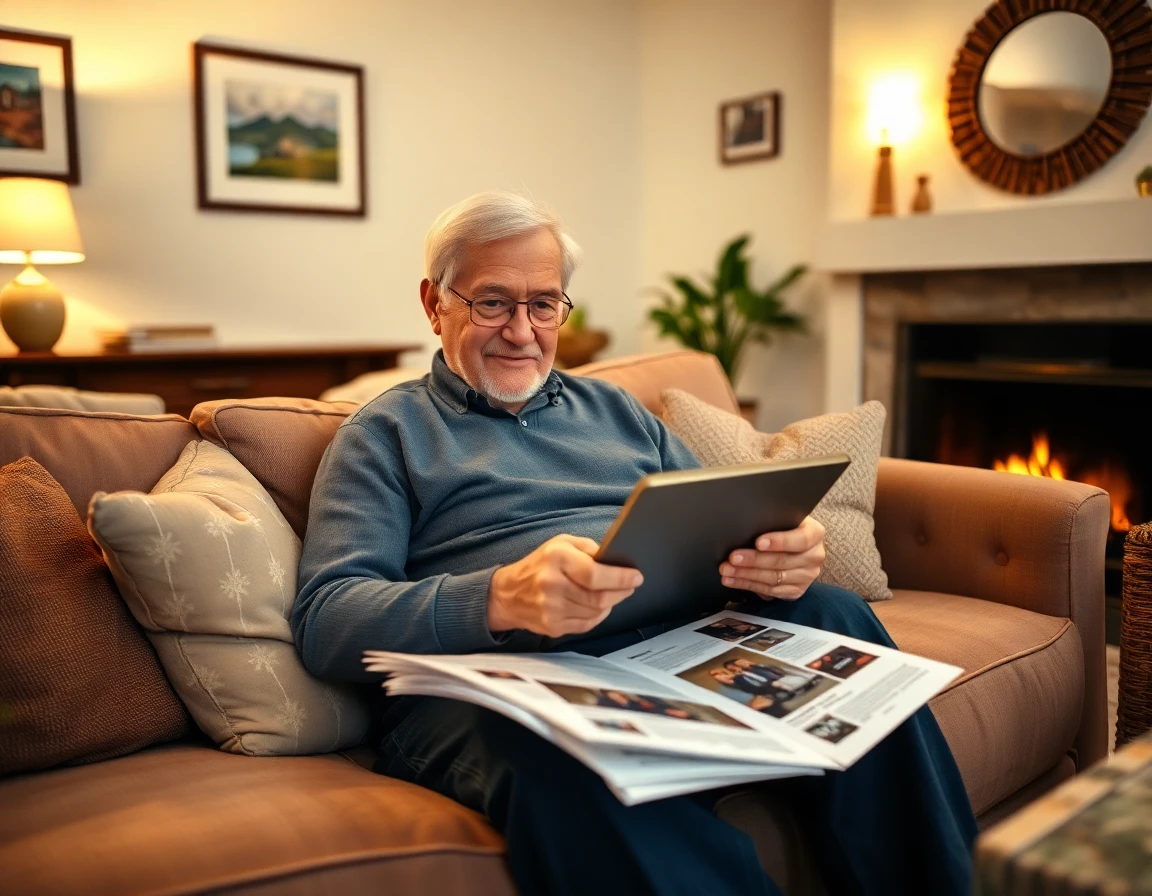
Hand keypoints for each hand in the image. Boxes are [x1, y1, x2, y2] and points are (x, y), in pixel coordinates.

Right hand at [488, 534, 642, 637]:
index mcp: (556, 558)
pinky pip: (586, 625)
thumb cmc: (539, 565)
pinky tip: (598, 606)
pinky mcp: (552, 626)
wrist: (507, 593)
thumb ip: (589, 549)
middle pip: (598, 597)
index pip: (595, 574)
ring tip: (614, 594)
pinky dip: (597, 616)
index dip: (620, 578)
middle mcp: (551, 584)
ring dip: (611, 604)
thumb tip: (616, 560)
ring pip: (595, 612)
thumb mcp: (561, 544)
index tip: (636, 577)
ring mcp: (551, 609)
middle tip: (630, 586)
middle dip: (621, 592)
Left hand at [718, 516, 825, 600]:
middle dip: (754, 560)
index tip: (758, 542)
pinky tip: (732, 580)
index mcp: (815, 534)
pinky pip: (770, 591)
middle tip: (733, 557)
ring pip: (773, 578)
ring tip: (727, 570)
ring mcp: (806, 576)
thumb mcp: (785, 519)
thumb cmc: (786, 528)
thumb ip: (774, 522)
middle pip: (782, 561)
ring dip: (746, 575)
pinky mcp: (796, 591)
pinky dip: (748, 585)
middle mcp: (814, 557)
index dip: (778, 542)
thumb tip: (747, 524)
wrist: (797, 545)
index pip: (800, 539)